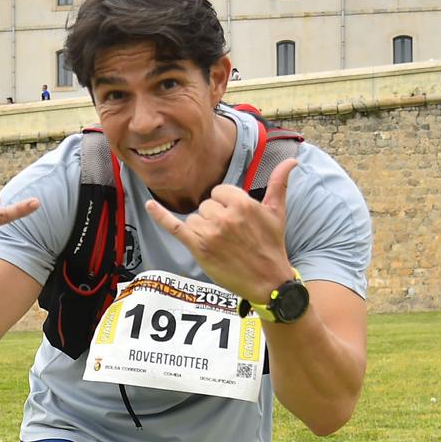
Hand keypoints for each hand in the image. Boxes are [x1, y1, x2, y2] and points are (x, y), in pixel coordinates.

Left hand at [145, 158, 298, 301]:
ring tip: (222, 244)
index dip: (226, 205)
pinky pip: (174, 226)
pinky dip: (160, 215)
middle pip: (206, 205)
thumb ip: (280, 183)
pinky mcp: (197, 247)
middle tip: (231, 236)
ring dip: (203, 228)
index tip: (236, 220)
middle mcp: (224, 216)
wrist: (268, 281)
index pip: (219, 192)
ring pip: (195, 217)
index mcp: (242, 203)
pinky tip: (148, 205)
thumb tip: (292, 160)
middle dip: (215, 218)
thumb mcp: (277, 212)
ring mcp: (209, 232)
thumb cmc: (272, 246)